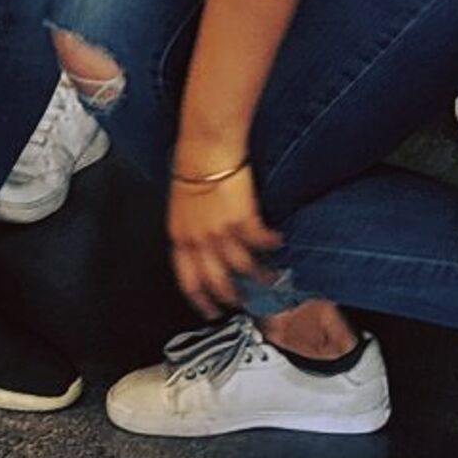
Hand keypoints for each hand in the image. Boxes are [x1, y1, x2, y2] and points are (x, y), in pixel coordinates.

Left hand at [166, 160, 281, 317]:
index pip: (187, 279)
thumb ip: (190, 229)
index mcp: (180, 236)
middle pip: (217, 281)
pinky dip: (271, 245)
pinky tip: (277, 243)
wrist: (206, 147)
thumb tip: (200, 244)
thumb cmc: (193, 167)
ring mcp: (221, 232)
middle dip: (232, 297)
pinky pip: (260, 242)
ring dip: (260, 275)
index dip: (199, 299)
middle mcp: (199, 239)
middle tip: (243, 302)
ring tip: (270, 276)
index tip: (209, 310)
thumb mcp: (182, 205)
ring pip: (243, 268)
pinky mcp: (242, 220)